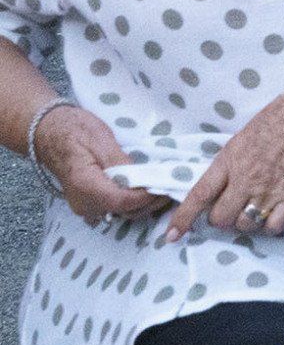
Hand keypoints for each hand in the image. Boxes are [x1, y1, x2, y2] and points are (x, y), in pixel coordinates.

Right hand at [32, 105, 169, 226]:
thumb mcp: (101, 139)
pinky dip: (132, 202)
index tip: (165, 187)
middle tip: (172, 186)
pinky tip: (146, 189)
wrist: (50, 134)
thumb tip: (139, 178)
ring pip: (120, 213)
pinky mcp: (89, 203)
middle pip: (123, 211)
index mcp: (85, 185)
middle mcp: (83, 202)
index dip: (145, 197)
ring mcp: (84, 206)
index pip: (121, 201)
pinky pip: (114, 208)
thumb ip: (120, 161)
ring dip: (143, 204)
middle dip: (149, 202)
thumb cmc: (75, 131)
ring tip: (163, 186)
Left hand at [163, 88, 283, 241]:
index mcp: (230, 159)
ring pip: (245, 225)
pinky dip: (271, 226)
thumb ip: (232, 158)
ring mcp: (269, 190)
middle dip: (221, 219)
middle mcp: (246, 179)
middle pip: (220, 218)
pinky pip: (273, 226)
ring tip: (254, 211)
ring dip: (246, 222)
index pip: (198, 196)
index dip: (182, 218)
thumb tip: (225, 177)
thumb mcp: (246, 132)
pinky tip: (274, 217)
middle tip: (230, 210)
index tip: (171, 235)